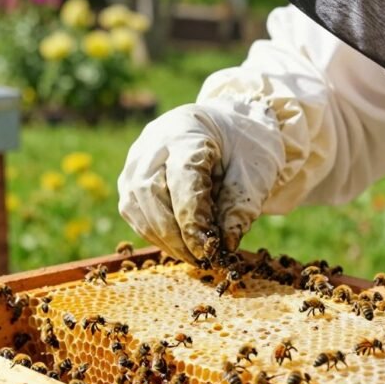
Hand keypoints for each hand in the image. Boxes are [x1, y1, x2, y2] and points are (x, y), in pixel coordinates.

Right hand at [117, 99, 285, 263]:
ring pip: (135, 205)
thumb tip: (224, 245)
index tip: (207, 248)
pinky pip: (132, 210)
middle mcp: (153, 142)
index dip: (191, 218)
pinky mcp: (130, 175)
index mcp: (186, 131)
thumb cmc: (243, 146)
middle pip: (150, 192)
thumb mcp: (254, 172)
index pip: (181, 178)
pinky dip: (153, 232)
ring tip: (190, 256)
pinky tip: (177, 244)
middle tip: (199, 259)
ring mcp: (136, 158)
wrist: (228, 124)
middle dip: (173, 233)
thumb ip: (240, 206)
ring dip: (161, 237)